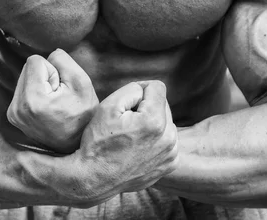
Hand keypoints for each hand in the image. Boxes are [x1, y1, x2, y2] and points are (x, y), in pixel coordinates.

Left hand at [7, 49, 98, 153]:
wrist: (77, 145)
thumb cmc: (83, 115)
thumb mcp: (81, 82)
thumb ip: (63, 60)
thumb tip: (49, 53)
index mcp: (32, 100)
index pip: (34, 60)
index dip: (53, 70)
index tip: (60, 90)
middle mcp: (17, 108)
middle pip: (27, 68)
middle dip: (45, 77)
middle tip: (58, 97)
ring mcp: (13, 114)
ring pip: (24, 77)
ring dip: (40, 85)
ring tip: (53, 104)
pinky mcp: (12, 116)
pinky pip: (22, 89)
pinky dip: (34, 93)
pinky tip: (45, 108)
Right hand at [75, 81, 178, 199]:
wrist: (95, 178)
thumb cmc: (98, 142)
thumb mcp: (108, 106)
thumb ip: (132, 89)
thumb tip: (146, 90)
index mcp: (154, 121)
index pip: (158, 87)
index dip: (140, 88)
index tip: (127, 101)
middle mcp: (169, 137)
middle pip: (163, 104)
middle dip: (146, 107)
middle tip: (125, 122)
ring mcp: (171, 153)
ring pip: (166, 122)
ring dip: (152, 123)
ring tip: (131, 136)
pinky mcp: (170, 164)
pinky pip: (167, 139)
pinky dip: (155, 139)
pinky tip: (138, 147)